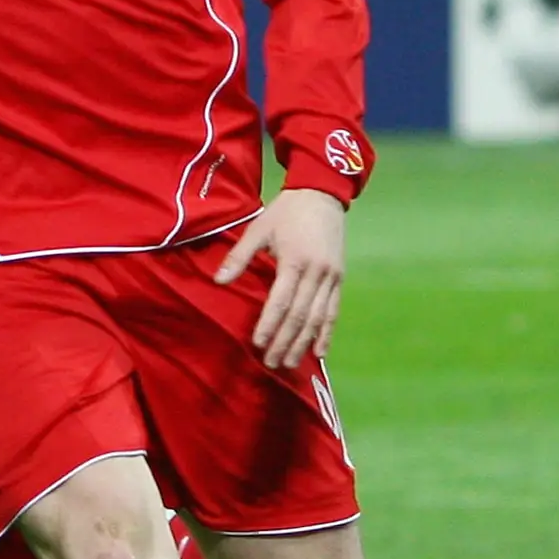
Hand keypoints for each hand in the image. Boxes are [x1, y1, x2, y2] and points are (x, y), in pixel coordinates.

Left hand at [215, 186, 346, 371]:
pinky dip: (327, 333)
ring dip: (304, 343)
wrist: (322, 195)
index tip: (259, 343)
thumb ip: (239, 257)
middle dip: (286, 341)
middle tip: (272, 363)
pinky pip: (333, 311)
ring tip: (291, 363)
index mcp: (295, 261)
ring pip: (318, 318)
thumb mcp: (258, 229)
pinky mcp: (339, 278)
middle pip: (300, 315)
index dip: (270, 324)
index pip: (281, 301)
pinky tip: (320, 352)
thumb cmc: (285, 212)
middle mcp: (317, 273)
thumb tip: (218, 280)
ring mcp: (331, 277)